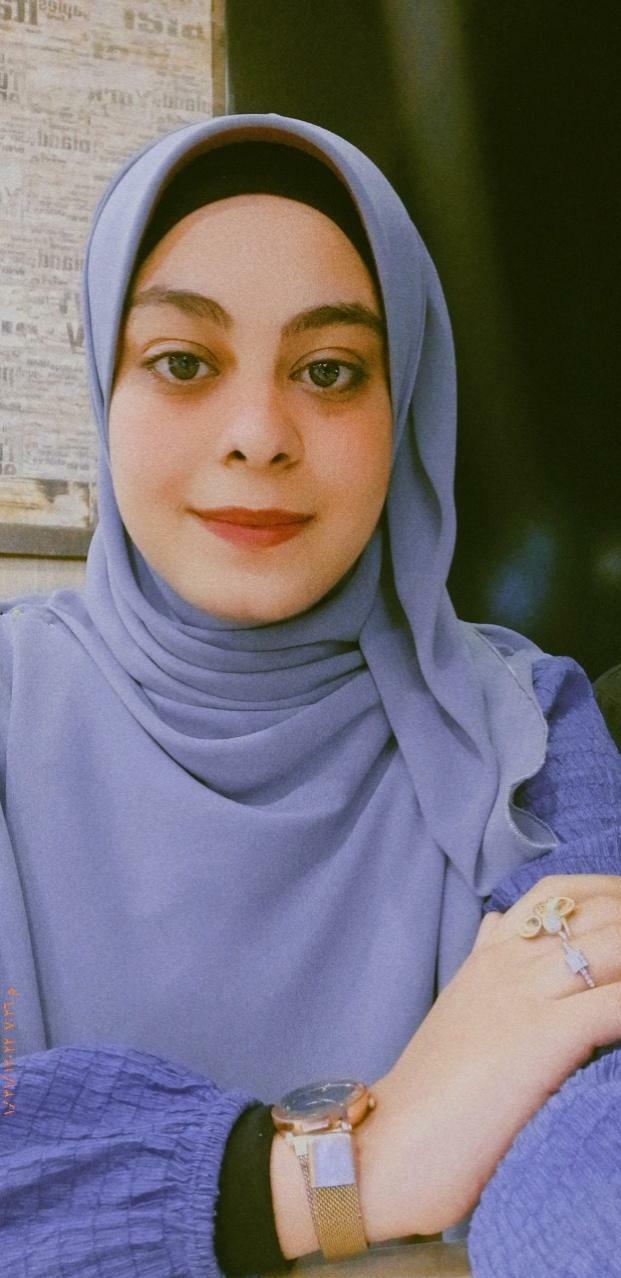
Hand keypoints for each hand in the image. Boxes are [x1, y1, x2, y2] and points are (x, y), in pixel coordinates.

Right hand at [356, 873, 620, 1240]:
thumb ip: (482, 962)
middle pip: (597, 912)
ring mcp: (524, 998)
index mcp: (490, 955)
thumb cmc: (428, 1092)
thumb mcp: (455, 1010)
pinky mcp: (540, 1040)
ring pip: (613, 945)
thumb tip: (496, 923)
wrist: (387, 1148)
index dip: (605, 897)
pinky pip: (613, 1005)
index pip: (558, 894)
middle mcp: (509, 964)